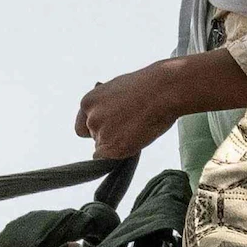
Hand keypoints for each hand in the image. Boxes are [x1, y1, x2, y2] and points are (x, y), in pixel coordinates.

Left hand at [73, 52, 246, 159]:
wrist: (163, 90)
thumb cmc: (147, 87)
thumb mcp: (117, 90)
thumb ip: (107, 106)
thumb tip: (108, 118)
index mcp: (88, 102)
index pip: (83, 125)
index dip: (96, 128)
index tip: (109, 128)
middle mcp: (91, 118)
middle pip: (94, 138)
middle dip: (108, 136)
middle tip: (129, 126)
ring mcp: (101, 134)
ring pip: (103, 149)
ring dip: (117, 144)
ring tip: (138, 128)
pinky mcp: (113, 148)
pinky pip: (110, 159)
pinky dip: (122, 153)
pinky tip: (137, 137)